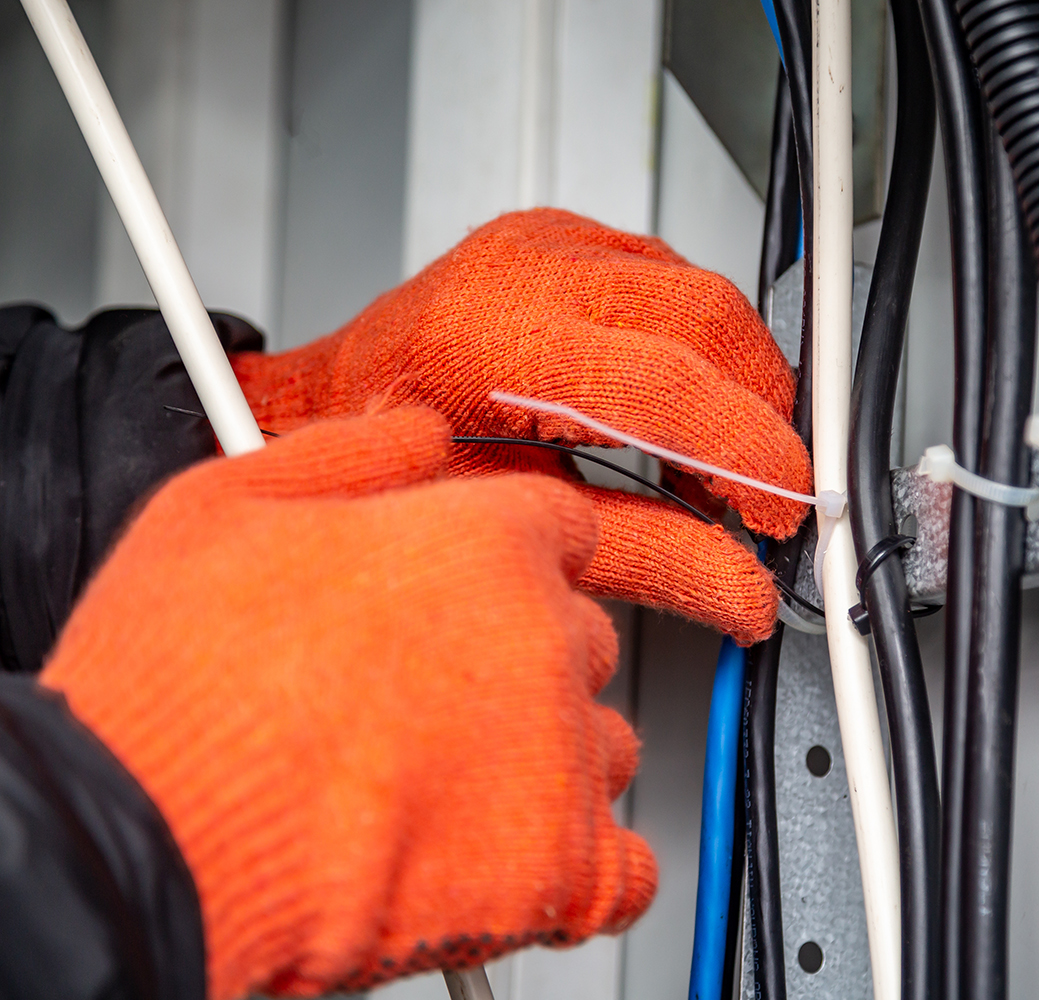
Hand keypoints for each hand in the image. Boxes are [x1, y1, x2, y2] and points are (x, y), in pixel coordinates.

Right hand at [41, 409, 654, 998]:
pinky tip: (504, 857)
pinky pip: (622, 865)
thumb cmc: (172, 687)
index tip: (473, 591)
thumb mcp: (224, 506)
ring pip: (601, 744)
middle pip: (576, 635)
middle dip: (514, 658)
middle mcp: (544, 642)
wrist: (146, 841)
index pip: (557, 529)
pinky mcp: (562, 867)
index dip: (505, 558)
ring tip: (441, 783)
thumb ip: (348, 455)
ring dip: (546, 758)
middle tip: (426, 697)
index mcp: (485, 546)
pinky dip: (577, 864)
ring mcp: (561, 758)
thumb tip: (416, 432)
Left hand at [232, 209, 809, 642]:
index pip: (669, 384)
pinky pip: (674, 275)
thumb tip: (734, 587)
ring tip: (724, 457)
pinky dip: (704, 345)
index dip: (748, 453)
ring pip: (704, 290)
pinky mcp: (566, 238)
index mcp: (497, 340)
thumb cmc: (383, 464)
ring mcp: (546, 243)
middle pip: (708, 320)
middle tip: (764, 490)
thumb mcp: (512, 521)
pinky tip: (687, 403)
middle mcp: (525, 272)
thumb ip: (638, 552)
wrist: (327, 399)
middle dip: (760, 412)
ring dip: (740, 377)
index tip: (782, 508)